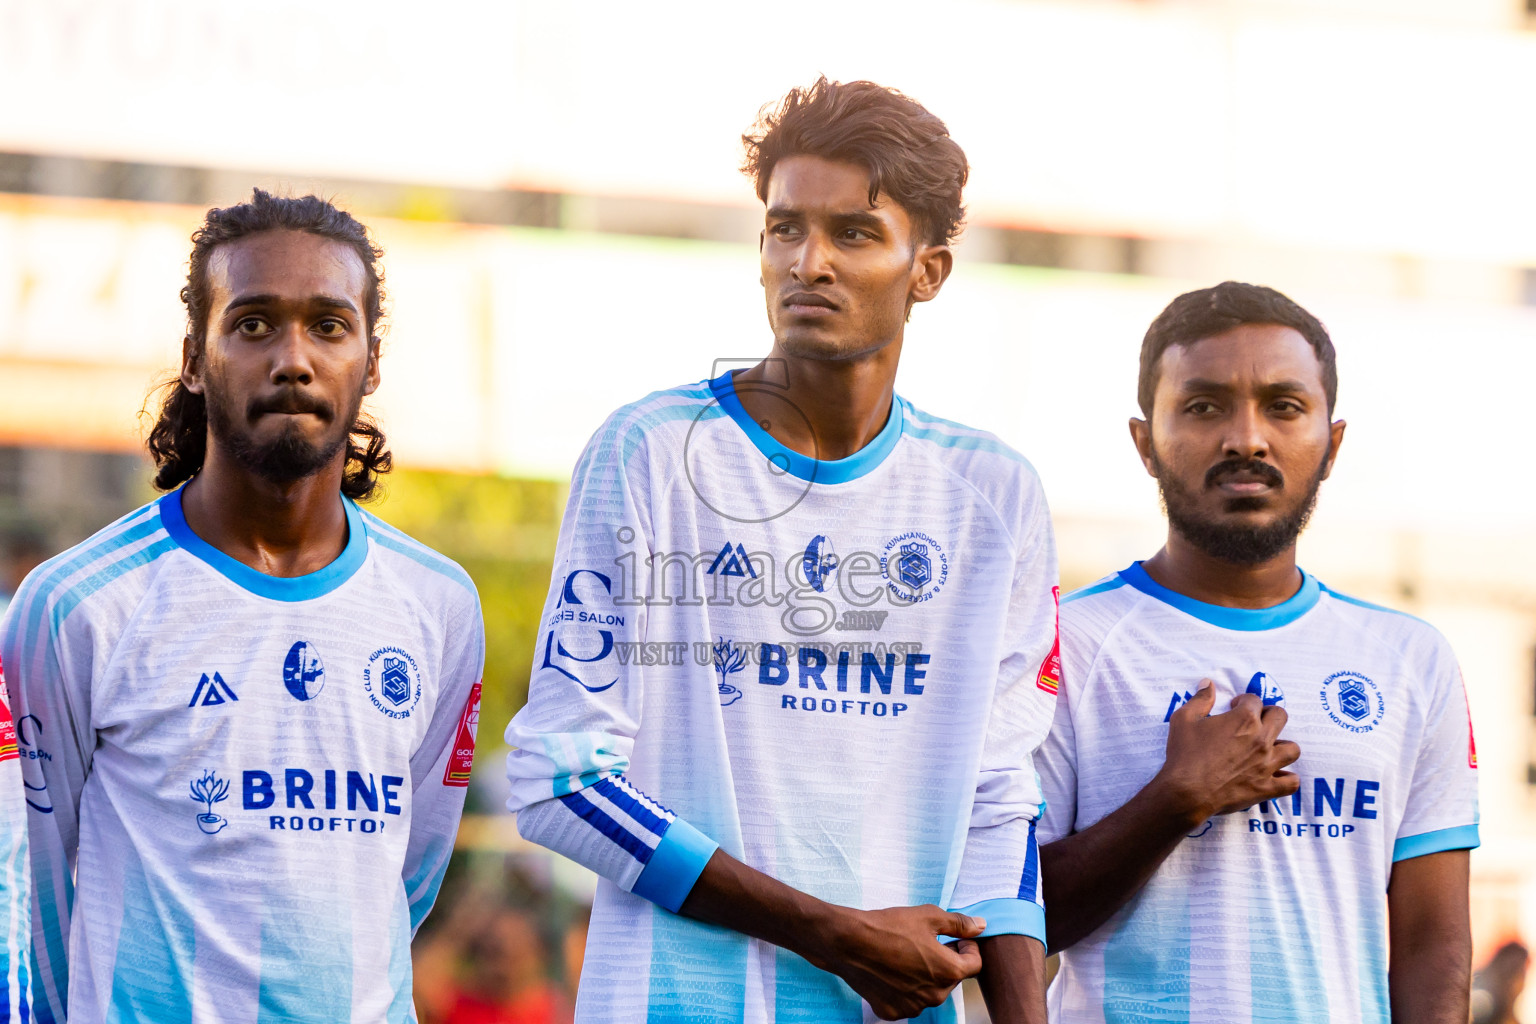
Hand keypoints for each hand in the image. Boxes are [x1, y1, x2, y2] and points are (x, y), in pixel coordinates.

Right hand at [802, 904, 985, 1019]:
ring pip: (930, 990)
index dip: (969, 947)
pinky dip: (906, 988)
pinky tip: (893, 969)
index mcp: (948, 971)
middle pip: (951, 978)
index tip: (957, 937)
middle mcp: (935, 995)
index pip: (974, 964)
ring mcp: (913, 1007)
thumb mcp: (928, 916)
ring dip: (927, 975)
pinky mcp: (893, 1011)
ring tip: (907, 954)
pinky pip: (909, 1000)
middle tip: (929, 942)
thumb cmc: (889, 926)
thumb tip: (981, 926)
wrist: (849, 942)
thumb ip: (959, 924)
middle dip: (946, 960)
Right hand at [1155, 680, 1299, 825]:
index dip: (1243, 701)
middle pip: (1280, 717)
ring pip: (1292, 749)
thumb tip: (1208, 683)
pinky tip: (1275, 776)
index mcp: (1244, 719)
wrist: (1186, 792)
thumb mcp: (1184, 719)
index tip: (1234, 708)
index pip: (1254, 700)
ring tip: (1268, 748)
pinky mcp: (1267, 787)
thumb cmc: (1184, 754)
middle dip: (1268, 714)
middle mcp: (1261, 739)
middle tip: (1254, 722)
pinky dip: (1287, 778)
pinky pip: (1291, 782)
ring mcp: (1267, 764)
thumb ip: (1200, 699)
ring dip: (1282, 746)